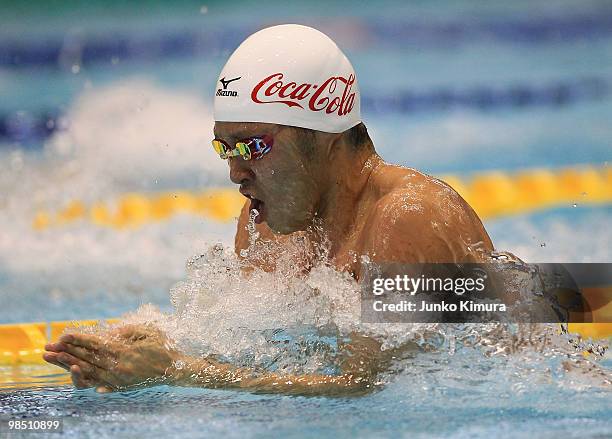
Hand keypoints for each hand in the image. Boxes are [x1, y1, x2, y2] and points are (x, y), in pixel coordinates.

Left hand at [43, 324, 181, 391]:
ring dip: (67, 364)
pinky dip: (85, 379)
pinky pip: (98, 382)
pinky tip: (73, 375)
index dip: (78, 339)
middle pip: (87, 358)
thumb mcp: (148, 331)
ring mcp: (119, 378)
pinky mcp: (121, 385)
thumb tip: (109, 332)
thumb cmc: (163, 346)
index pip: (96, 344)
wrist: (175, 369)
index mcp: (125, 350)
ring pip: (87, 370)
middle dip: (65, 352)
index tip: (63, 335)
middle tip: (47, 348)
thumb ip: (127, 331)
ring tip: (52, 359)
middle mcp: (119, 366)